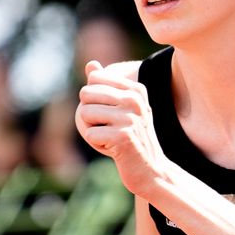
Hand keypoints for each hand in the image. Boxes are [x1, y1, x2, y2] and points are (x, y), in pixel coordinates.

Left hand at [75, 61, 166, 194]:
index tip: (110, 112)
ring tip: (110, 137)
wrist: (150, 169)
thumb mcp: (122, 108)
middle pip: (86, 94)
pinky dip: (96, 144)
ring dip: (90, 129)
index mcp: (136, 89)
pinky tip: (113, 148)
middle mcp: (134, 100)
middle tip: (107, 128)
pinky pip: (89, 134)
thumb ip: (105, 85)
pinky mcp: (123, 137)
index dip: (93, 98)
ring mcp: (130, 118)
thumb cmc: (132, 137)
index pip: (94, 79)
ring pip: (84, 114)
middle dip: (88, 114)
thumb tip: (91, 64)